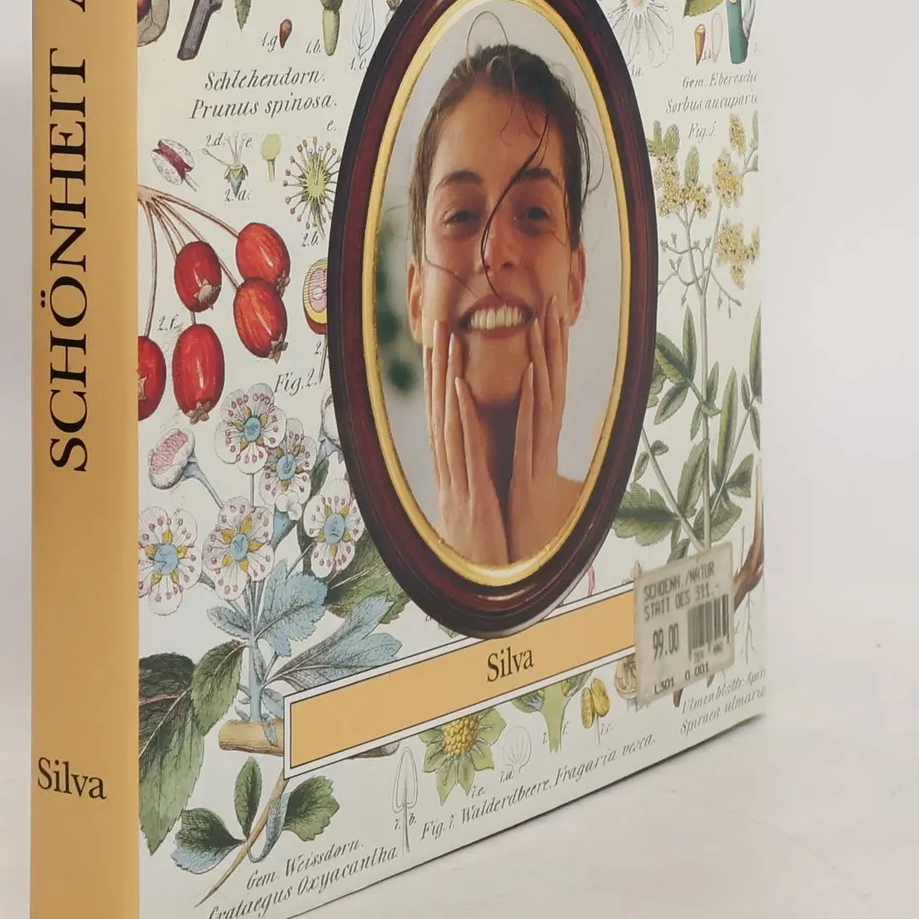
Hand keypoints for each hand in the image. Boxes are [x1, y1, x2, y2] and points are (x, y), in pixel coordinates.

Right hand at [427, 320, 509, 567]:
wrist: (479, 595)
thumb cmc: (481, 554)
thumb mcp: (475, 509)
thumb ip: (471, 480)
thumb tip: (473, 457)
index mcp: (454, 474)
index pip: (443, 415)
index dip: (439, 377)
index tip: (438, 339)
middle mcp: (449, 473)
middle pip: (439, 410)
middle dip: (438, 365)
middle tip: (437, 322)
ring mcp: (457, 484)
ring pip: (449, 422)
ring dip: (447, 380)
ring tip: (447, 341)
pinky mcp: (472, 498)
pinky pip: (467, 451)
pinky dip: (464, 419)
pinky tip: (462, 390)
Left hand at [506, 300, 572, 561]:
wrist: (528, 550)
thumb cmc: (529, 507)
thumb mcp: (526, 463)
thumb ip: (530, 436)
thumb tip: (530, 412)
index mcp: (541, 429)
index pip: (549, 375)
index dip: (552, 341)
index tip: (551, 304)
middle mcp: (546, 434)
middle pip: (553, 377)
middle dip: (553, 337)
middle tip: (553, 297)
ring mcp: (541, 449)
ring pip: (545, 394)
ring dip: (544, 357)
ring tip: (543, 322)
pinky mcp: (531, 467)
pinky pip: (531, 427)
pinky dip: (531, 400)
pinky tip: (531, 373)